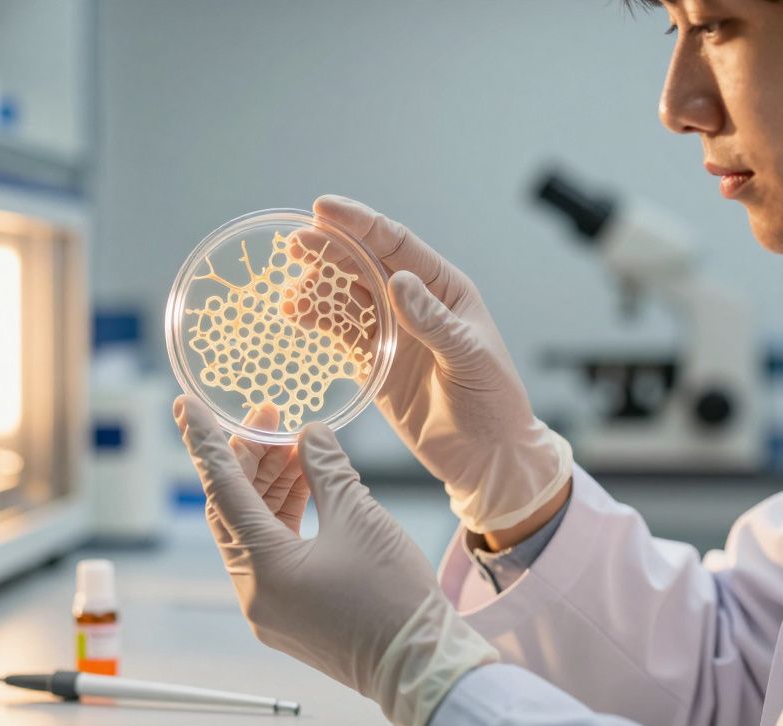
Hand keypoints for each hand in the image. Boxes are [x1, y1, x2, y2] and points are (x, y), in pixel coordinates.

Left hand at [174, 395, 497, 725]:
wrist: (423, 667)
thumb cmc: (394, 597)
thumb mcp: (359, 517)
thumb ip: (326, 468)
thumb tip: (310, 434)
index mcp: (262, 568)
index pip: (220, 488)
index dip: (205, 441)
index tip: (184, 406)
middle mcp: (254, 591)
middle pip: (232, 509)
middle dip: (248, 458)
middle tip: (268, 415)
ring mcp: (269, 606)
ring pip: (253, 531)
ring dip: (269, 486)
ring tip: (295, 446)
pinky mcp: (289, 614)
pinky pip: (271, 554)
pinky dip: (283, 517)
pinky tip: (304, 485)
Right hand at [312, 195, 572, 536]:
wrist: (489, 458)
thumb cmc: (494, 402)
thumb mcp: (469, 358)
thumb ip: (433, 321)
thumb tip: (398, 280)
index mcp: (444, 289)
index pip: (396, 244)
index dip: (359, 223)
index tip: (321, 209)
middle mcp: (415, 303)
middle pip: (364, 265)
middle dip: (328, 251)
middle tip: (292, 246)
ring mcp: (393, 333)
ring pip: (347, 298)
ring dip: (317, 290)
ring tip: (288, 293)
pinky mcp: (376, 365)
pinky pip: (342, 335)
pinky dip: (319, 323)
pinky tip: (297, 317)